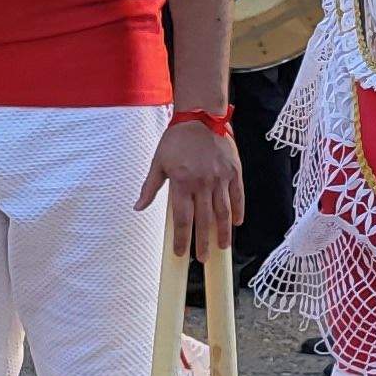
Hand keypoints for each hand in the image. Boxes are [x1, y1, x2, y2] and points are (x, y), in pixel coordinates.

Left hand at [141, 114, 245, 259]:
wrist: (200, 116)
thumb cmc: (177, 139)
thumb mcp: (158, 162)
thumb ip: (150, 187)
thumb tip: (138, 207)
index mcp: (182, 183)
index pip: (183, 219)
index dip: (183, 239)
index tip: (182, 253)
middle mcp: (203, 183)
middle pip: (204, 220)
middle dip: (203, 242)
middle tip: (203, 258)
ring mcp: (220, 178)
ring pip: (223, 211)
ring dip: (223, 232)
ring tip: (223, 247)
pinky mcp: (233, 171)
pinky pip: (237, 195)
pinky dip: (238, 210)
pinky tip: (236, 223)